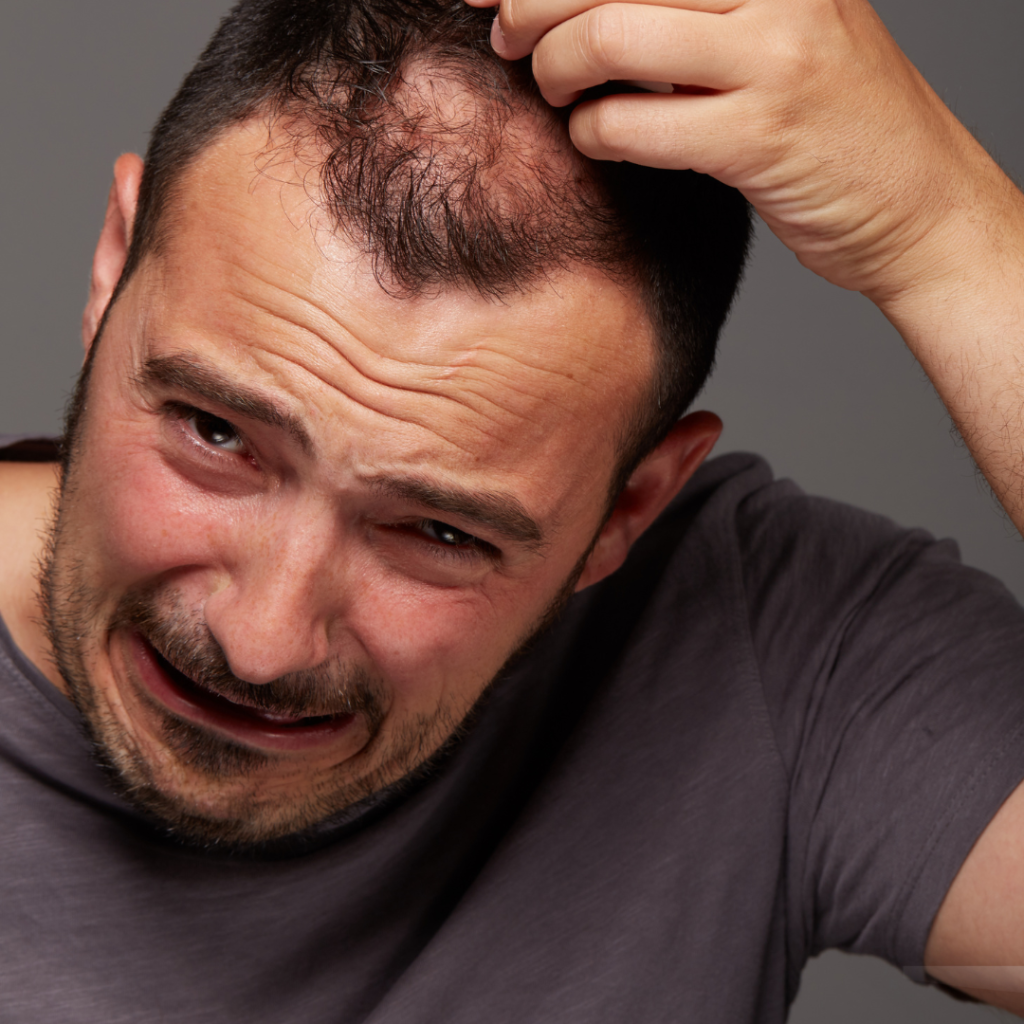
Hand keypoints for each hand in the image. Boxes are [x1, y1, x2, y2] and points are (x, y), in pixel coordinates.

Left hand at [463, 0, 1009, 307]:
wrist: (921, 203)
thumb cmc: (837, 123)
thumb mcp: (783, 31)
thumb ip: (700, 9)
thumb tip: (586, 7)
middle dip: (530, 5)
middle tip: (505, 37)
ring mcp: (774, 58)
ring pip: (610, 34)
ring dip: (555, 68)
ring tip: (555, 91)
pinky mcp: (760, 138)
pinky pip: (632, 123)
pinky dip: (593, 133)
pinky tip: (597, 138)